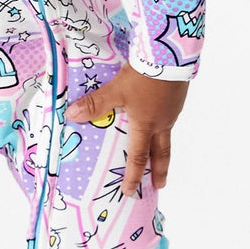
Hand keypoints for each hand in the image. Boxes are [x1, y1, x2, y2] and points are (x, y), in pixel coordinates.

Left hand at [65, 65, 188, 194]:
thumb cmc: (144, 77)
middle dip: (159, 171)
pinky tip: (160, 117)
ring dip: (163, 148)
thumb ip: (95, 104)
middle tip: (159, 186)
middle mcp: (161, 122)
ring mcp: (172, 110)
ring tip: (160, 154)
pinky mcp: (177, 96)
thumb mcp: (116, 90)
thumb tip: (71, 115)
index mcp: (146, 125)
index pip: (138, 157)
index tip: (130, 191)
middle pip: (162, 153)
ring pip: (167, 135)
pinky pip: (169, 116)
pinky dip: (164, 125)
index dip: (133, 176)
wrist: (170, 57)